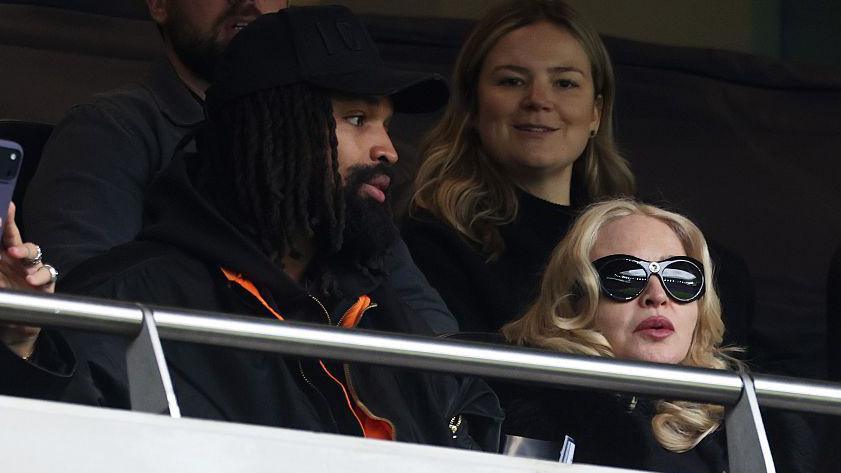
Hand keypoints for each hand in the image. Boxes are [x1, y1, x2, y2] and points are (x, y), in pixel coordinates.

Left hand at [0, 202, 53, 358]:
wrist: (14, 331)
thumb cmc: (3, 302)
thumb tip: (2, 252)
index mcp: (1, 258)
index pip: (2, 236)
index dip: (5, 221)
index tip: (6, 206)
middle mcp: (16, 261)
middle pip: (17, 240)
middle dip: (13, 233)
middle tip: (8, 239)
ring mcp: (31, 270)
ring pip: (34, 253)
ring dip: (25, 253)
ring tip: (16, 258)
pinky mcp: (46, 283)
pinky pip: (47, 273)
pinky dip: (39, 276)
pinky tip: (31, 281)